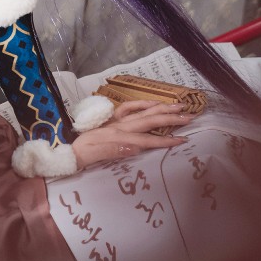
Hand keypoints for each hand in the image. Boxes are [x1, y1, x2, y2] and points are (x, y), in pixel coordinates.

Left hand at [71, 100, 191, 167]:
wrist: (70, 151)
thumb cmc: (83, 155)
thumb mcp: (95, 156)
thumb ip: (114, 151)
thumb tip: (135, 147)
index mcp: (116, 137)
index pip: (146, 140)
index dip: (165, 141)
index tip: (182, 140)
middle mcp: (118, 126)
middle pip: (149, 121)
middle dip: (170, 118)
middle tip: (189, 116)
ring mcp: (116, 121)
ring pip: (143, 112)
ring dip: (161, 108)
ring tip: (178, 105)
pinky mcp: (112, 119)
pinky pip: (129, 107)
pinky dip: (142, 103)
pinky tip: (153, 103)